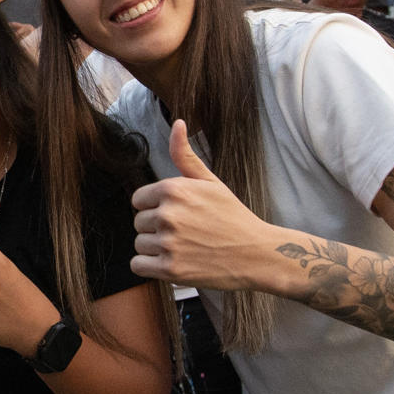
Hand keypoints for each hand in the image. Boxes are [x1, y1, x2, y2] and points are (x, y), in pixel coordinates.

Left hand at [131, 120, 277, 288]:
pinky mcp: (170, 269)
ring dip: (155, 249)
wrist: (255, 254)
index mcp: (173, 189)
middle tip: (184, 233)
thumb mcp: (210, 182)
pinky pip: (138, 265)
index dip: (155, 207)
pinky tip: (172, 262)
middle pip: (139, 223)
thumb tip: (178, 123)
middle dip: (156, 228)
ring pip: (139, 244)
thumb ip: (185, 156)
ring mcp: (169, 243)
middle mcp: (168, 214)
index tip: (177, 215)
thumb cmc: (232, 216)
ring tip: (183, 247)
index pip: (139, 199)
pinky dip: (151, 266)